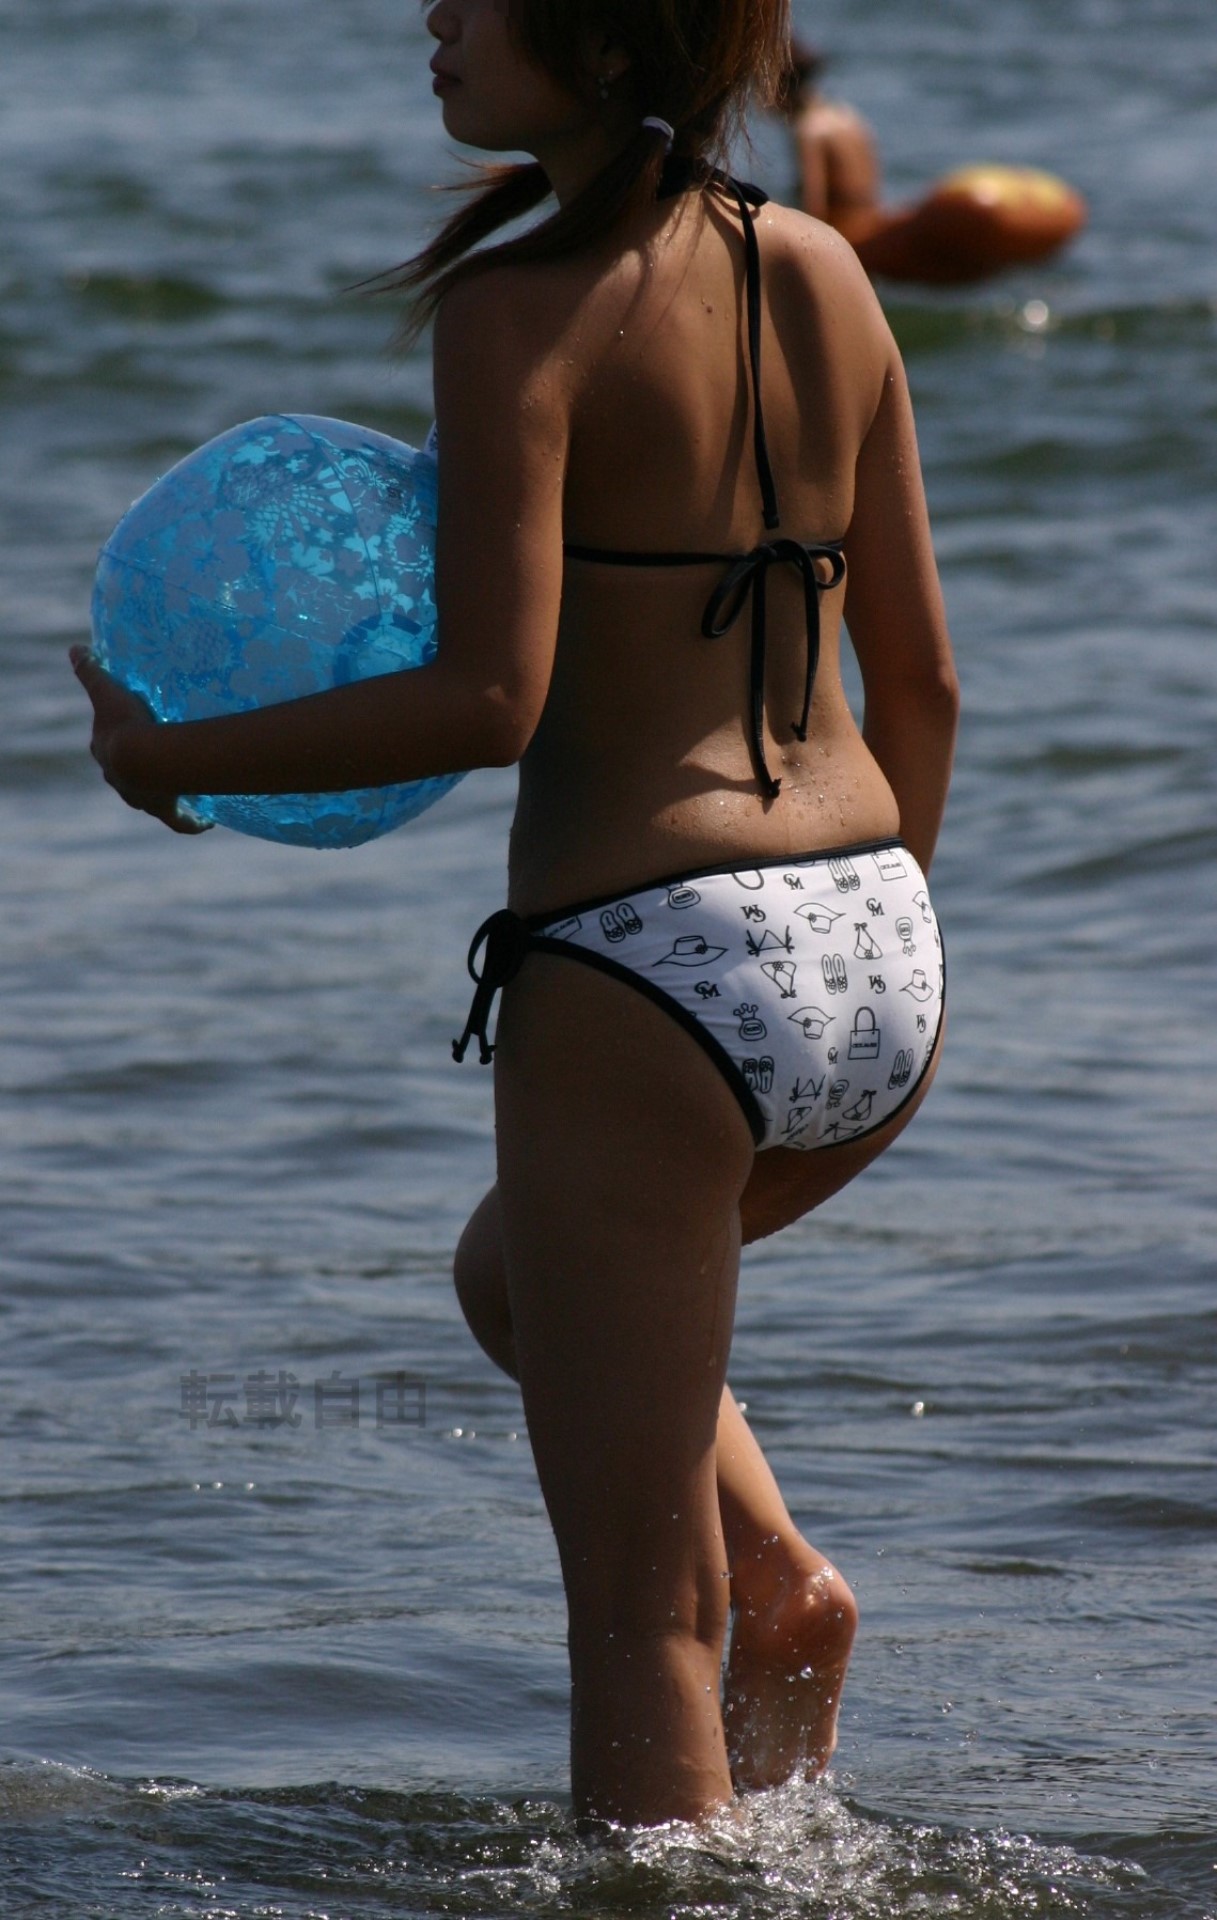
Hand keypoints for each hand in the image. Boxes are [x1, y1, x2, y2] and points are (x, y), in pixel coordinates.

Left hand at [69, 645, 211, 833]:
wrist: (142, 757)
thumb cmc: (124, 723)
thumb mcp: (106, 691)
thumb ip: (91, 670)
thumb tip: (74, 648)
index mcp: (105, 753)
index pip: (105, 746)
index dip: (115, 739)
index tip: (128, 732)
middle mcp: (119, 779)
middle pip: (126, 775)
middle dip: (139, 769)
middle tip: (159, 757)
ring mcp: (141, 797)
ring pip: (151, 799)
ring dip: (165, 794)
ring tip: (185, 787)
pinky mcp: (164, 809)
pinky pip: (179, 821)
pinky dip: (191, 823)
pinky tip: (206, 823)